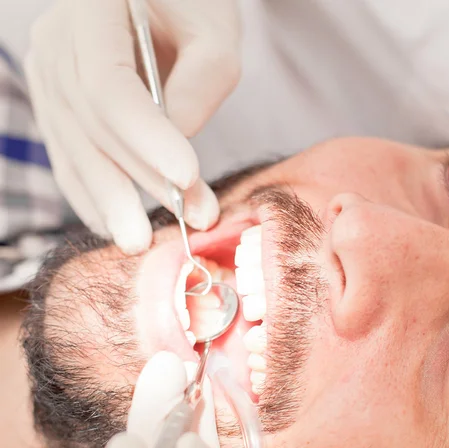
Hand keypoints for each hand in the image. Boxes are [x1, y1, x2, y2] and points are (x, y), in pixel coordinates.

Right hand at [25, 0, 240, 252]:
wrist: (153, 1)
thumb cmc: (191, 7)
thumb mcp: (215, 29)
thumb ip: (204, 78)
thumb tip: (180, 139)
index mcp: (91, 5)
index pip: (108, 83)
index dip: (145, 136)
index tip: (187, 176)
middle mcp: (58, 41)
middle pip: (92, 125)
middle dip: (140, 181)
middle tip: (185, 223)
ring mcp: (50, 76)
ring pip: (77, 150)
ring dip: (117, 201)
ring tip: (150, 240)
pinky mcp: (58, 107)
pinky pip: (70, 158)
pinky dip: (93, 197)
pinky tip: (115, 226)